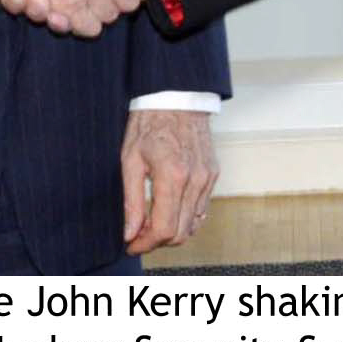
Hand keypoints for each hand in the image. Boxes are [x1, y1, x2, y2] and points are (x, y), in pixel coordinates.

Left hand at [120, 110, 218, 253]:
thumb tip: (130, 232)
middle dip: (157, 241)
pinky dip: (185, 217)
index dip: (145, 244)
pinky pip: (201, 209)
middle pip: (180, 233)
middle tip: (138, 234)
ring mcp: (207, 178)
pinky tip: (169, 209)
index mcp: (172, 176)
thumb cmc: (149, 123)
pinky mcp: (213, 175)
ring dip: (171, 230)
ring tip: (151, 220)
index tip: (131, 244)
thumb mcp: (130, 160)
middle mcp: (195, 180)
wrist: (177, 97)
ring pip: (193, 224)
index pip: (163, 229)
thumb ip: (132, 201)